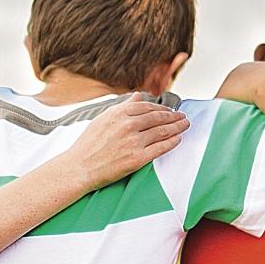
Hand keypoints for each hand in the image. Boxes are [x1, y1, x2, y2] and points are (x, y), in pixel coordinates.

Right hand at [51, 93, 190, 192]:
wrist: (79, 167)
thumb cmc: (88, 144)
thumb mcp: (103, 119)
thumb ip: (123, 106)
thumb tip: (138, 95)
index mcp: (119, 113)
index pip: (147, 106)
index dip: (162, 108)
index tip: (170, 110)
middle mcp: (127, 125)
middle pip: (158, 118)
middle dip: (174, 116)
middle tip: (183, 117)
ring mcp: (133, 142)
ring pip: (162, 131)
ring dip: (177, 127)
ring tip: (185, 125)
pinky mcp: (137, 158)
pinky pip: (160, 148)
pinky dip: (172, 142)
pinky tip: (178, 139)